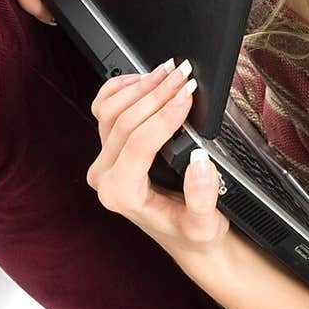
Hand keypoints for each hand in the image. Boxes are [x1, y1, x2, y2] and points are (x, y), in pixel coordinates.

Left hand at [86, 58, 229, 266]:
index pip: (138, 144)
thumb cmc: (193, 232)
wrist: (185, 237)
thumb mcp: (205, 225)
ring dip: (141, 86)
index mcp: (122, 196)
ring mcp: (103, 160)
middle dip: (157, 93)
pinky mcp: (108, 146)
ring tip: (171, 72)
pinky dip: (122, 87)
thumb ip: (202, 199)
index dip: (163, 115)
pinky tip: (147, 78)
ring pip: (109, 109)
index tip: (188, 95)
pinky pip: (103, 107)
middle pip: (123, 121)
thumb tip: (200, 164)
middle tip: (186, 75)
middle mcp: (105, 177)